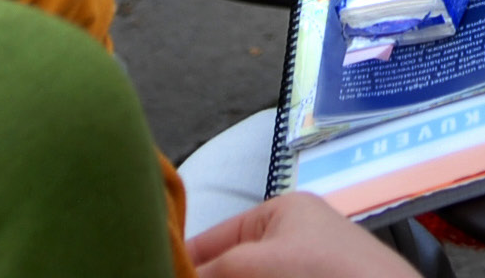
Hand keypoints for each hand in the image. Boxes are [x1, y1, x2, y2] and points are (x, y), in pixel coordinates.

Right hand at [190, 195, 408, 277]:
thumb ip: (216, 269)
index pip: (215, 237)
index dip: (184, 261)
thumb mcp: (260, 262)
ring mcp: (305, 270)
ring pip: (250, 277)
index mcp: (281, 213)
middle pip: (230, 266)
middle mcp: (292, 239)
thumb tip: (178, 275)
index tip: (155, 271)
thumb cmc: (329, 272)